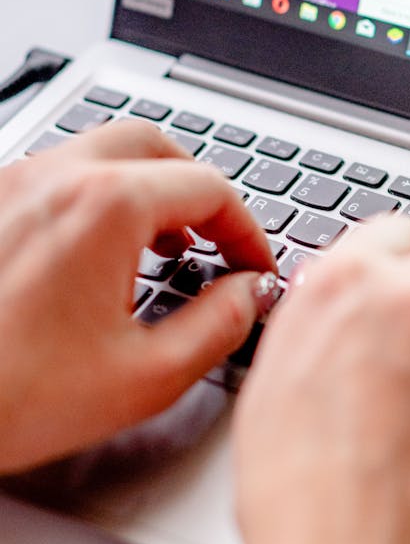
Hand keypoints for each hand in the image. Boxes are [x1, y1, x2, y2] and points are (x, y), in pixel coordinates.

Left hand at [0, 120, 275, 473]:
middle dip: (198, 190)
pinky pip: (56, 177)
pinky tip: (98, 253)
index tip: (252, 265)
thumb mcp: (144, 378)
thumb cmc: (8, 398)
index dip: (249, 229)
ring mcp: (10, 184)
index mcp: (104, 208)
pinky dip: (96, 199)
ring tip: (162, 248)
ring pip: (100, 153)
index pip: (208, 187)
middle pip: (154, 145)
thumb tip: (248, 296)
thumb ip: (218, 327)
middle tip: (216, 239)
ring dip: (145, 190)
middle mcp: (53, 179)